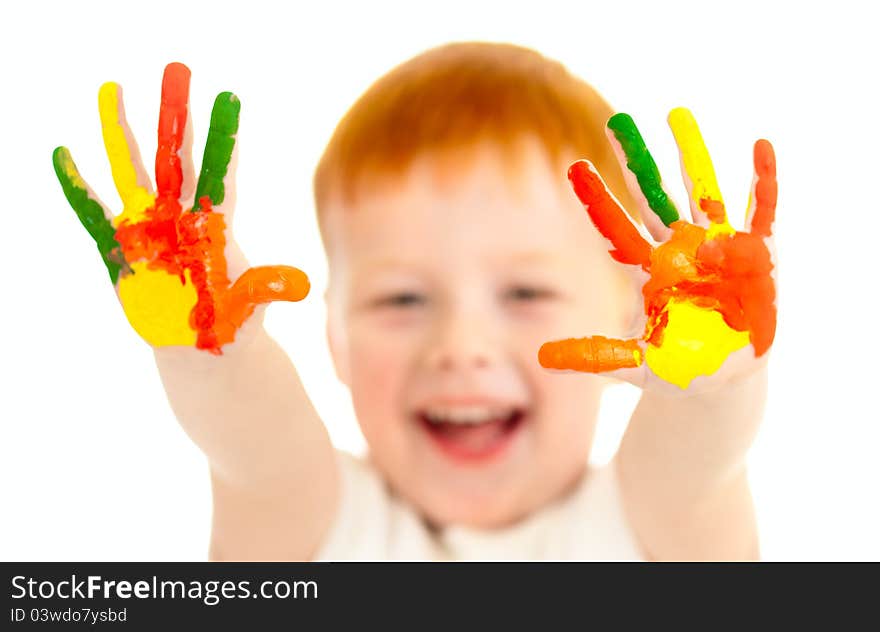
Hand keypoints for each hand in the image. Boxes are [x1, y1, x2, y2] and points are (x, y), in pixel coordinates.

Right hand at [53, 62, 309, 353]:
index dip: (223, 138)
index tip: (230, 97)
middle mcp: (180, 217)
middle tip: (175, 70)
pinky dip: (78, 186)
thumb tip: (301, 287)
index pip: (220, 172)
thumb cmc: (230, 324)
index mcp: (215, 226)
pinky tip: (64, 154)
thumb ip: (265, 290)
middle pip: (175, 157)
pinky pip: (93, 213)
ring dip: (119, 133)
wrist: (199, 348)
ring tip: (110, 89)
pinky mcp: (120, 249)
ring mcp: (148, 229)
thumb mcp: (249, 307)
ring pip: (132, 171)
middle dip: (174, 116)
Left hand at [539, 108, 776, 390]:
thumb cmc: (681, 366)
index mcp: (650, 271)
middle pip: (653, 196)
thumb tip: (543, 356)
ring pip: (702, 191)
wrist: (727, 376)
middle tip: (617, 121)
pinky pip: (760, 211)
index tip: (573, 167)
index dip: (597, 200)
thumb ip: (597, 356)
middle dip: (636, 160)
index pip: (616, 228)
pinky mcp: (756, 255)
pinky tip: (759, 146)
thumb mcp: (637, 363)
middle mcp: (679, 249)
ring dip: (691, 154)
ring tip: (676, 113)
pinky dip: (762, 181)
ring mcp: (717, 247)